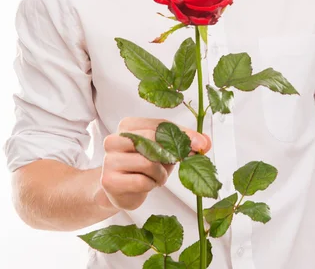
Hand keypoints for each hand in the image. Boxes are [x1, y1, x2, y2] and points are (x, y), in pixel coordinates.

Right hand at [96, 116, 211, 211]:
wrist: (120, 191)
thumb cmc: (144, 166)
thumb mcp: (165, 150)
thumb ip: (184, 143)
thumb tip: (205, 142)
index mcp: (127, 125)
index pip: (159, 124)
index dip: (182, 134)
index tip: (201, 144)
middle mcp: (114, 139)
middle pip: (153, 140)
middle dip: (170, 155)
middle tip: (175, 164)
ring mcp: (109, 160)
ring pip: (148, 163)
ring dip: (161, 174)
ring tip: (158, 177)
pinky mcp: (109, 180)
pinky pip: (141, 181)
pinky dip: (151, 185)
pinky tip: (147, 184)